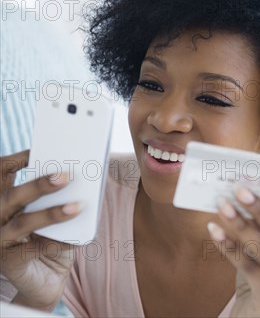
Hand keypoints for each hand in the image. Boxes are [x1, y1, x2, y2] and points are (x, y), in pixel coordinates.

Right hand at [0, 150, 80, 310]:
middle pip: (9, 196)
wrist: (43, 279)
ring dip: (51, 213)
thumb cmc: (49, 237)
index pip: (0, 173)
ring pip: (22, 222)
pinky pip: (35, 249)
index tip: (37, 151)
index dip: (14, 160)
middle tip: (65, 176)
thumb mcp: (50, 212)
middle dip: (37, 185)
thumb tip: (79, 174)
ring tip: (77, 206)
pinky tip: (78, 238)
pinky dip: (59, 242)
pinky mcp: (10, 262)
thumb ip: (56, 194)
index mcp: (2, 200)